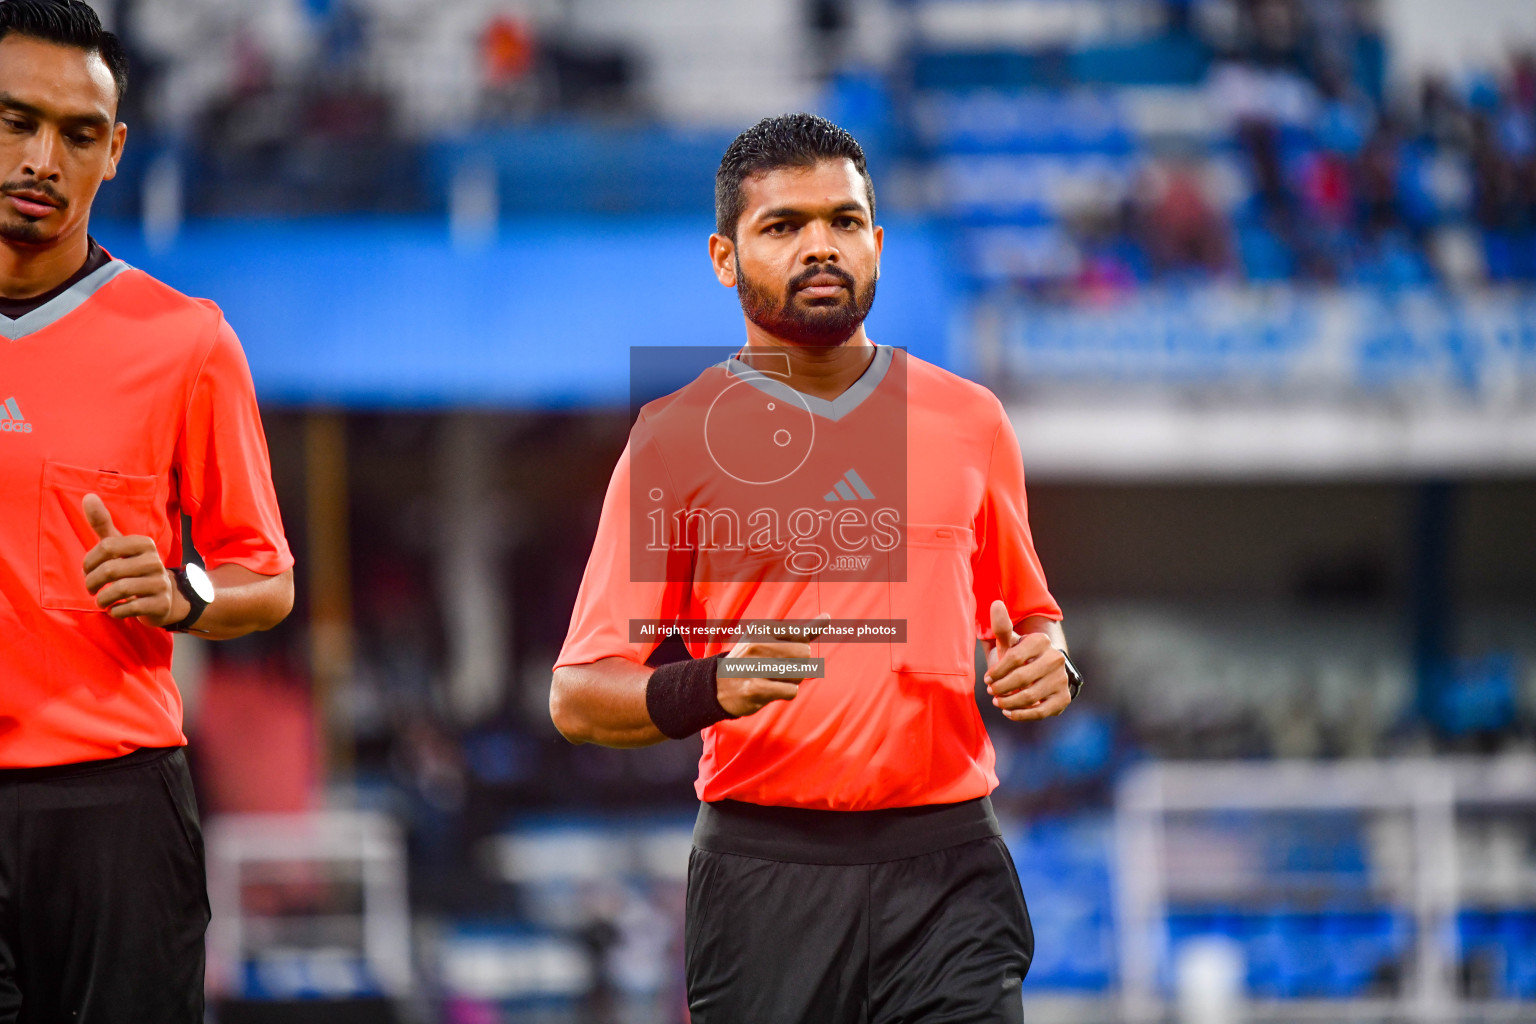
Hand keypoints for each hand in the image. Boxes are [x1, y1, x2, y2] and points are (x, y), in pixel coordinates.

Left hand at [81, 493, 189, 626]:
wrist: (165, 597)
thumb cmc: (133, 568)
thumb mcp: (119, 546)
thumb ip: (103, 524)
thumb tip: (88, 496)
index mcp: (144, 544)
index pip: (107, 547)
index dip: (89, 561)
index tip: (87, 570)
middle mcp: (155, 561)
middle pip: (110, 570)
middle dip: (92, 583)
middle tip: (91, 589)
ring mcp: (160, 583)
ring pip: (119, 590)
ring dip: (102, 599)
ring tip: (101, 601)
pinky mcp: (160, 604)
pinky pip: (129, 608)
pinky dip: (115, 611)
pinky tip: (115, 609)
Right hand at [716, 614, 829, 717]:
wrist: (719, 686)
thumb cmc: (753, 660)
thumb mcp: (773, 639)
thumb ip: (803, 630)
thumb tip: (829, 616)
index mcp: (762, 629)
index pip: (802, 637)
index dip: (797, 649)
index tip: (779, 653)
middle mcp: (756, 644)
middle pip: (804, 655)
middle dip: (798, 666)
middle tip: (777, 669)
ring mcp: (754, 666)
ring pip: (799, 674)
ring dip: (792, 680)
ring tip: (774, 679)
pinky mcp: (755, 689)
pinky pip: (792, 691)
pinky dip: (787, 693)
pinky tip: (771, 690)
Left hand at [983, 600, 1070, 721]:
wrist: (1041, 672)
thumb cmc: (1020, 656)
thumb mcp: (1009, 642)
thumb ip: (1002, 626)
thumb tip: (996, 604)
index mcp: (1041, 641)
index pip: (1014, 658)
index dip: (997, 671)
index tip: (987, 678)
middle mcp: (1056, 659)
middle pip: (1021, 678)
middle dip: (1001, 688)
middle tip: (991, 692)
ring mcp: (1062, 679)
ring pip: (1029, 696)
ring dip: (1008, 702)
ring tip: (998, 702)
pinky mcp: (1064, 698)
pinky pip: (1040, 711)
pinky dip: (1021, 714)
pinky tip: (1009, 712)